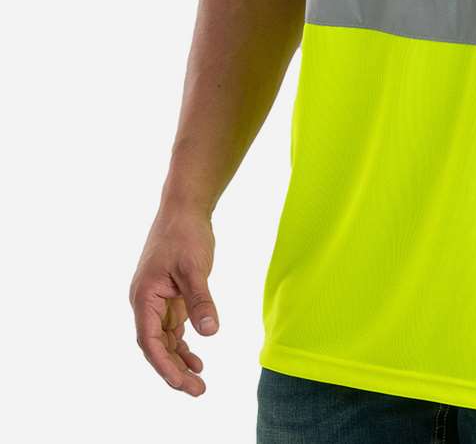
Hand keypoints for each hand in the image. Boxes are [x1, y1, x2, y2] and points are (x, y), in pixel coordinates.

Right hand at [129, 207, 219, 395]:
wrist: (184, 208)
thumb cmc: (185, 234)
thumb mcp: (195, 268)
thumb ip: (200, 301)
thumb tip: (210, 333)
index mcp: (144, 297)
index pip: (150, 341)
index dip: (165, 366)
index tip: (182, 384)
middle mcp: (146, 302)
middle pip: (156, 345)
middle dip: (174, 370)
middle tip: (198, 390)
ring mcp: (157, 299)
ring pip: (165, 339)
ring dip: (179, 359)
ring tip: (199, 380)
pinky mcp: (169, 295)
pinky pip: (173, 326)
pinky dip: (183, 342)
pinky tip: (197, 356)